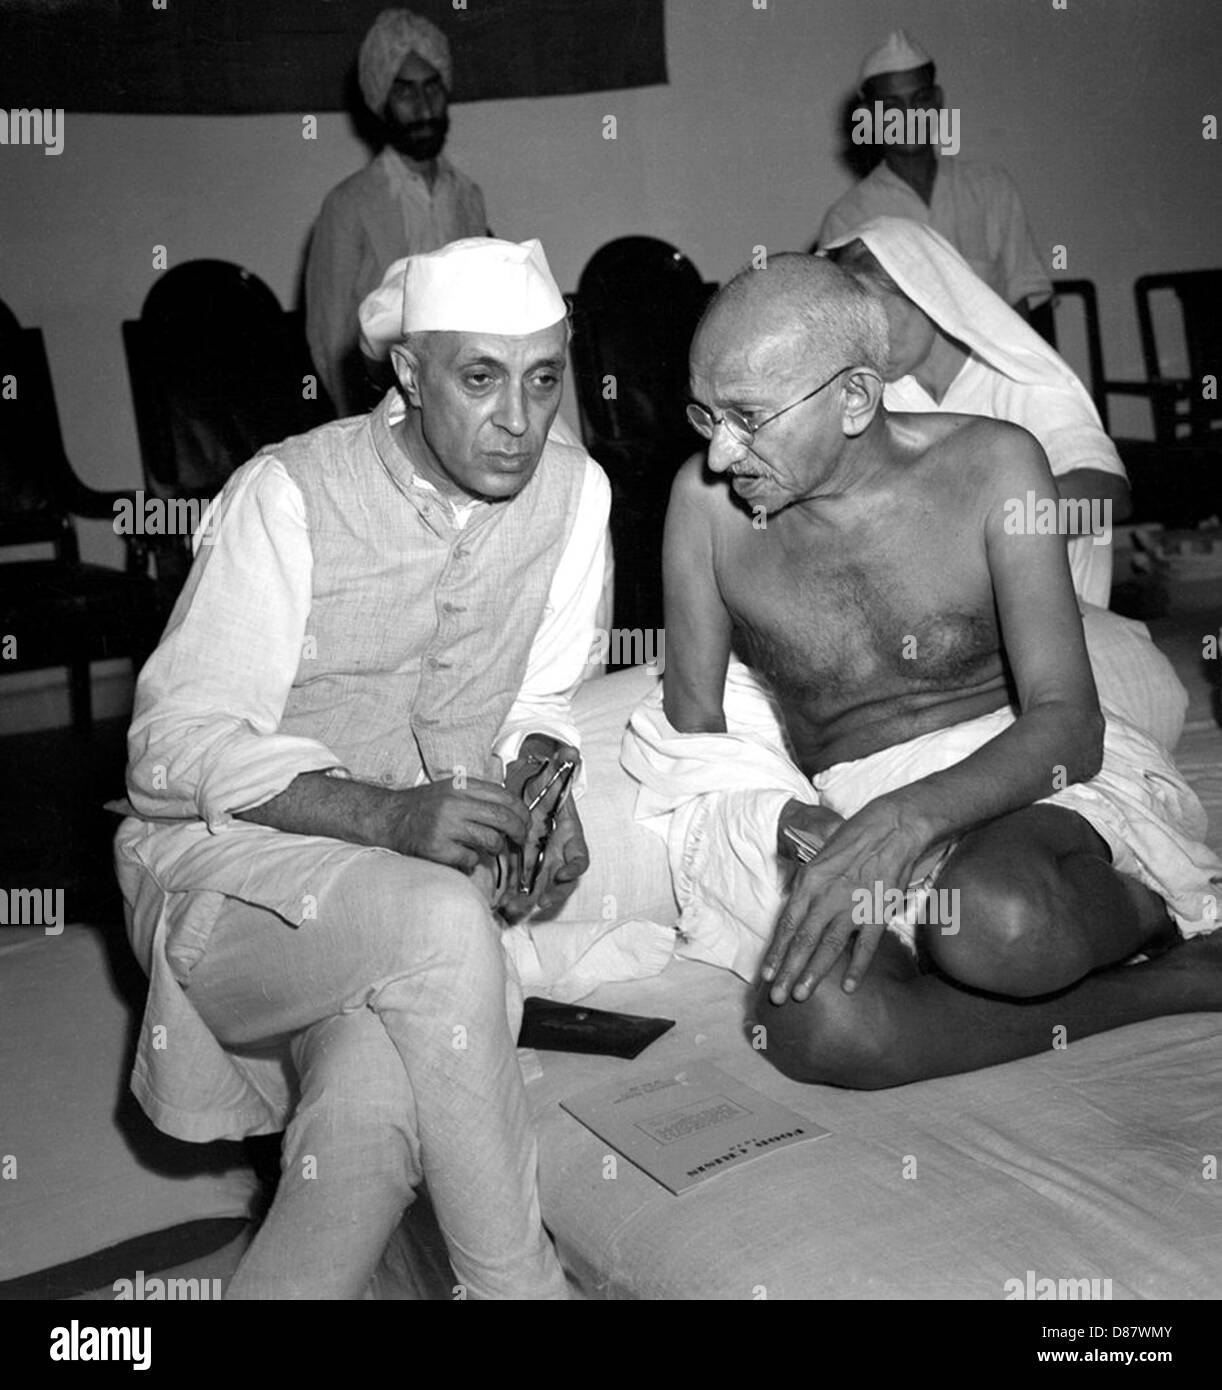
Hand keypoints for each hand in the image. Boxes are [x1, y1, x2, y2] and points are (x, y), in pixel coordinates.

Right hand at [378, 777, 529, 873]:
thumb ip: (479, 796)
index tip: (526, 822)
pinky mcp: (437, 848)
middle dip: (519, 832)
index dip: (522, 812)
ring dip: (496, 848)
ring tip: (488, 848)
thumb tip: (514, 813)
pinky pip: (471, 859)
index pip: (504, 796)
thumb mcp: (451, 789)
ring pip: (491, 840)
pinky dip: (471, 861)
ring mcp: (445, 826)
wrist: (389, 818)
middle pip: (503, 819)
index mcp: (461, 786)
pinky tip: (462, 856)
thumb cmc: (423, 806)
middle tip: (520, 840)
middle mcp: (454, 804)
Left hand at [499, 735, 588, 922]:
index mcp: (569, 835)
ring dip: (530, 900)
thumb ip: (563, 762)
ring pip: (542, 888)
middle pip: (561, 881)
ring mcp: (543, 862)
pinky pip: (523, 886)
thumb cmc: (545, 785)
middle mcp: (559, 853)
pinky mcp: (526, 866)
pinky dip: (515, 896)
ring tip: (514, 907)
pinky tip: (501, 902)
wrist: (530, 791)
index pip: (580, 857)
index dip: (574, 867)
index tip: (564, 873)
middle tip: (539, 901)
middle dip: (552, 893)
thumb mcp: (553, 773)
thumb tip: (571, 752)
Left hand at [761, 797, 926, 1003]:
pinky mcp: (878, 912)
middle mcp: (826, 896)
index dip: (776, 952)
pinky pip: (865, 945)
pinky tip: (849, 987)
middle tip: (776, 997)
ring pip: (828, 946)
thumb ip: (807, 889)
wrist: (890, 829)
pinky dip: (857, 967)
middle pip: (802, 940)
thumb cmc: (852, 842)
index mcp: (809, 883)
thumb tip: (794, 914)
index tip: (765, 975)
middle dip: (787, 971)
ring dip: (813, 973)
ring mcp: (852, 906)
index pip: (787, 924)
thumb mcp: (819, 860)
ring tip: (800, 995)